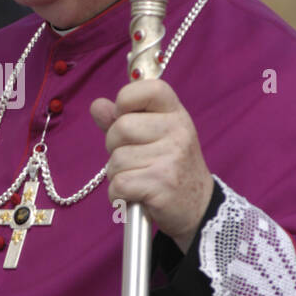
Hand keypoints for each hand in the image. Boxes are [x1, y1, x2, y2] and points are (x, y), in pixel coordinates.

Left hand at [90, 80, 213, 252]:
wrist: (198, 206)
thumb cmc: (169, 167)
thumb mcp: (154, 136)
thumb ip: (122, 119)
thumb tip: (97, 105)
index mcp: (175, 113)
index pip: (146, 89)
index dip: (125, 101)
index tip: (126, 118)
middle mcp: (178, 131)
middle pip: (121, 128)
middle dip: (115, 147)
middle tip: (133, 159)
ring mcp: (172, 158)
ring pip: (116, 160)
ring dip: (117, 175)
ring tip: (138, 178)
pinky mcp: (162, 184)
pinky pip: (118, 185)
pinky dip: (118, 195)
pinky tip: (134, 195)